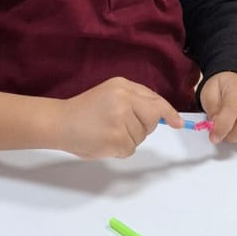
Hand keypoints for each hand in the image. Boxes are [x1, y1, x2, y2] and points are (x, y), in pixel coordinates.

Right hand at [57, 78, 182, 159]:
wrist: (59, 123)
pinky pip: (130, 148)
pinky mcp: (116, 139)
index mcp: (122, 86)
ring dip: (128, 138)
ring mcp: (120, 121)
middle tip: (121, 125)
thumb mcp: (110, 93)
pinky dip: (120, 149)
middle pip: (151, 120)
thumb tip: (163, 116)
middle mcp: (124, 100)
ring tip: (107, 131)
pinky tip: (105, 141)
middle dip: (143, 126)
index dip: (168, 113)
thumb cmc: (84, 110)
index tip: (177, 123)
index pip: (155, 100)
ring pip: (141, 136)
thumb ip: (135, 99)